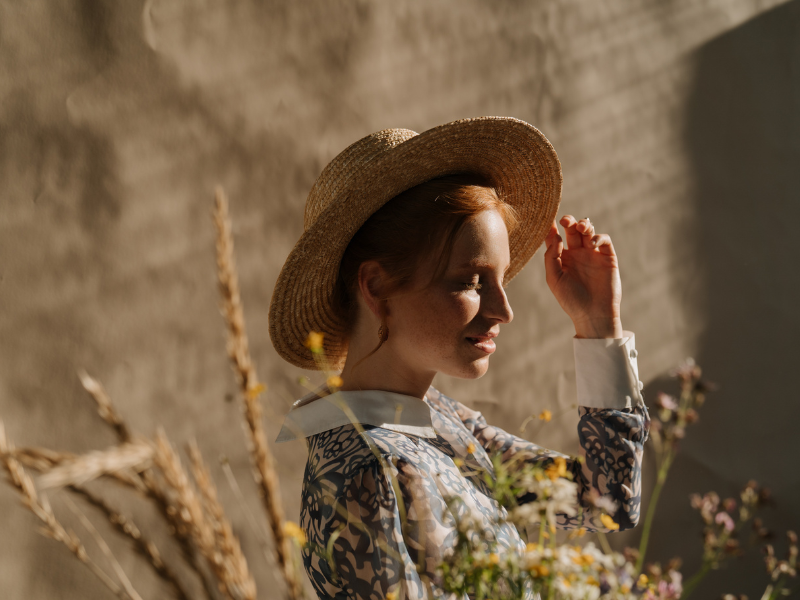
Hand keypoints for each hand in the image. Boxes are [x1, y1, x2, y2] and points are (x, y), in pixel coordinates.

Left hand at [544, 215, 622, 338]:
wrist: (593, 315)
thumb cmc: (571, 300)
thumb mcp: (554, 279)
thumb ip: (551, 257)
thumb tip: (556, 236)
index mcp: (562, 258)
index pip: (555, 238)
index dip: (551, 227)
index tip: (547, 219)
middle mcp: (577, 254)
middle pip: (572, 230)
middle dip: (569, 221)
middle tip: (565, 221)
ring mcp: (592, 254)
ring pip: (588, 231)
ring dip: (583, 224)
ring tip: (580, 227)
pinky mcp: (607, 257)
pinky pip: (604, 240)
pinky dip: (598, 237)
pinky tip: (591, 244)